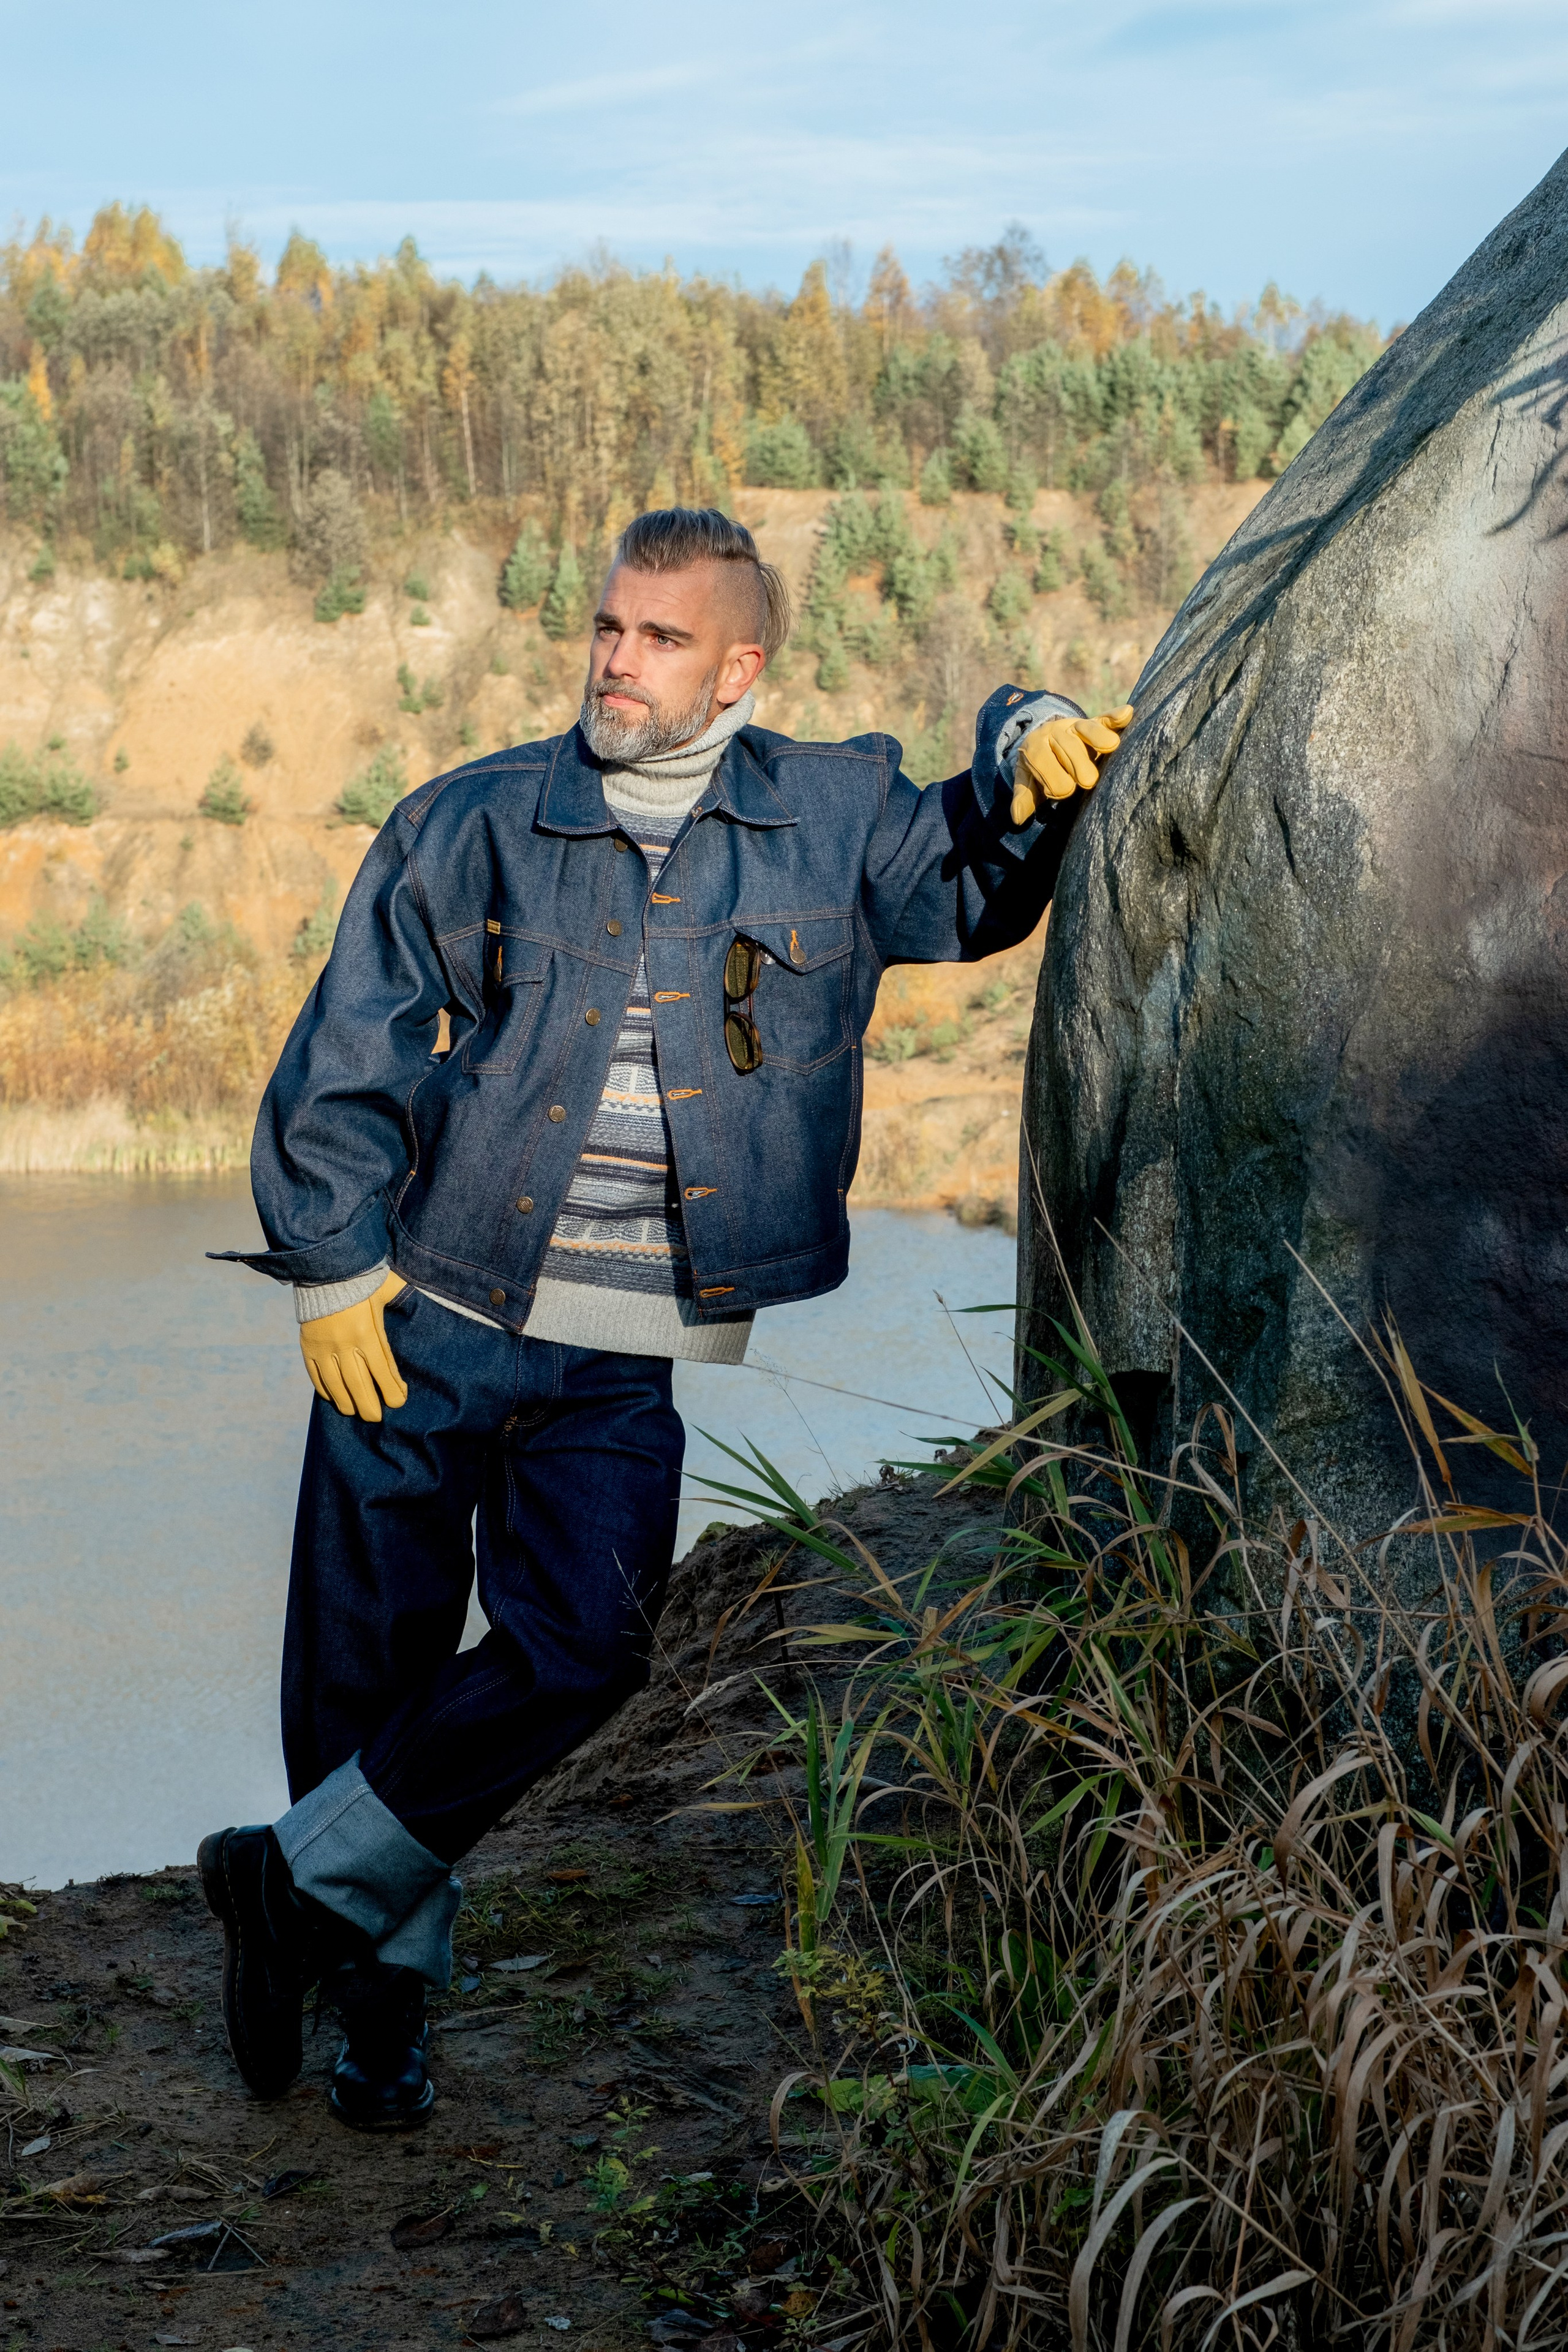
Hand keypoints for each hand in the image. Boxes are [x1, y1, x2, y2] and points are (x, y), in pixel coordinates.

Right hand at [299, 1272, 408, 1420]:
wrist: (323, 1268)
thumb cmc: (362, 1279)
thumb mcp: (387, 1288)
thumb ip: (404, 1301)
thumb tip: (428, 1305)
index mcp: (367, 1332)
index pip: (382, 1371)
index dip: (391, 1390)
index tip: (399, 1401)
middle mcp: (344, 1344)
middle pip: (358, 1386)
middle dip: (369, 1406)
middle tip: (376, 1417)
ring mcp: (323, 1347)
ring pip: (335, 1385)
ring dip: (346, 1402)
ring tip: (355, 1411)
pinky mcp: (307, 1347)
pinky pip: (315, 1375)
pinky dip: (324, 1390)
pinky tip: (334, 1397)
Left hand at [1010, 705, 1133, 825]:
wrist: (1045, 738)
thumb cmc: (1039, 766)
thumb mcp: (1027, 781)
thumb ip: (1024, 797)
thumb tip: (1017, 818)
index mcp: (1035, 746)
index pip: (1050, 772)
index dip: (1055, 786)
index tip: (1056, 791)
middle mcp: (1055, 732)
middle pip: (1071, 752)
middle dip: (1079, 768)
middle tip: (1084, 781)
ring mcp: (1076, 726)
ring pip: (1088, 731)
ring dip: (1098, 741)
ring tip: (1109, 747)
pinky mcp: (1095, 722)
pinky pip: (1106, 718)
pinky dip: (1115, 717)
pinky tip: (1126, 714)